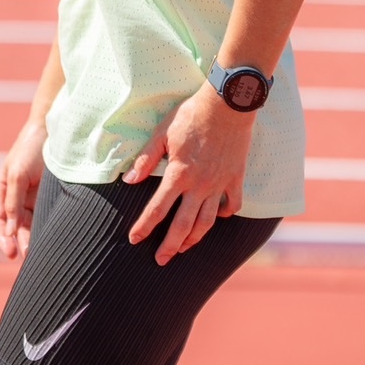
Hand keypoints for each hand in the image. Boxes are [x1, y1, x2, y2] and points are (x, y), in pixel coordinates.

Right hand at [0, 120, 46, 260]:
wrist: (56, 129)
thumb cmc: (31, 148)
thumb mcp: (18, 174)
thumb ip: (13, 202)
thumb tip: (9, 231)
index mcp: (5, 188)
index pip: (0, 220)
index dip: (3, 238)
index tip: (11, 253)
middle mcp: (19, 195)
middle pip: (17, 226)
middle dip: (22, 243)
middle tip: (30, 258)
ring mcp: (37, 196)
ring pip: (34, 224)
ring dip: (36, 239)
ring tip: (44, 254)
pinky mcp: (53, 195)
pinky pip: (49, 216)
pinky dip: (49, 229)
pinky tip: (54, 239)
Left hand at [123, 86, 254, 264]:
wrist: (226, 105)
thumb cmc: (190, 115)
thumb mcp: (162, 133)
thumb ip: (145, 159)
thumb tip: (128, 180)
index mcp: (179, 175)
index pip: (158, 208)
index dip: (144, 226)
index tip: (134, 239)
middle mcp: (200, 186)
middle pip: (183, 224)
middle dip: (170, 245)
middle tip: (160, 260)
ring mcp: (220, 184)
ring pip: (208, 221)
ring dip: (194, 238)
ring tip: (184, 248)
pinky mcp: (236, 178)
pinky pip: (233, 204)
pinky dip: (225, 215)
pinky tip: (217, 219)